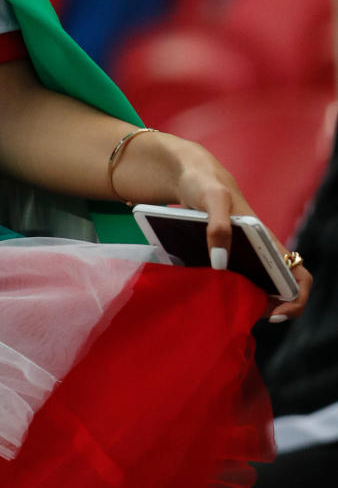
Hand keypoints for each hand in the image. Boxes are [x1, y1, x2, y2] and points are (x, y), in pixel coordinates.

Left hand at [172, 141, 312, 322]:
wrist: (186, 174)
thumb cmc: (205, 183)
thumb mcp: (212, 198)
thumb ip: (218, 226)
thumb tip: (220, 263)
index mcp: (267, 240)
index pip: (299, 276)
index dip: (296, 298)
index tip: (275, 311)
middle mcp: (260, 251)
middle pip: (278, 291)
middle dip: (267, 308)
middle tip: (244, 313)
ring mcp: (242, 255)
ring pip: (256, 289)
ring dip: (247, 303)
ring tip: (226, 307)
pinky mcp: (224, 256)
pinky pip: (234, 281)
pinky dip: (227, 292)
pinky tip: (208, 293)